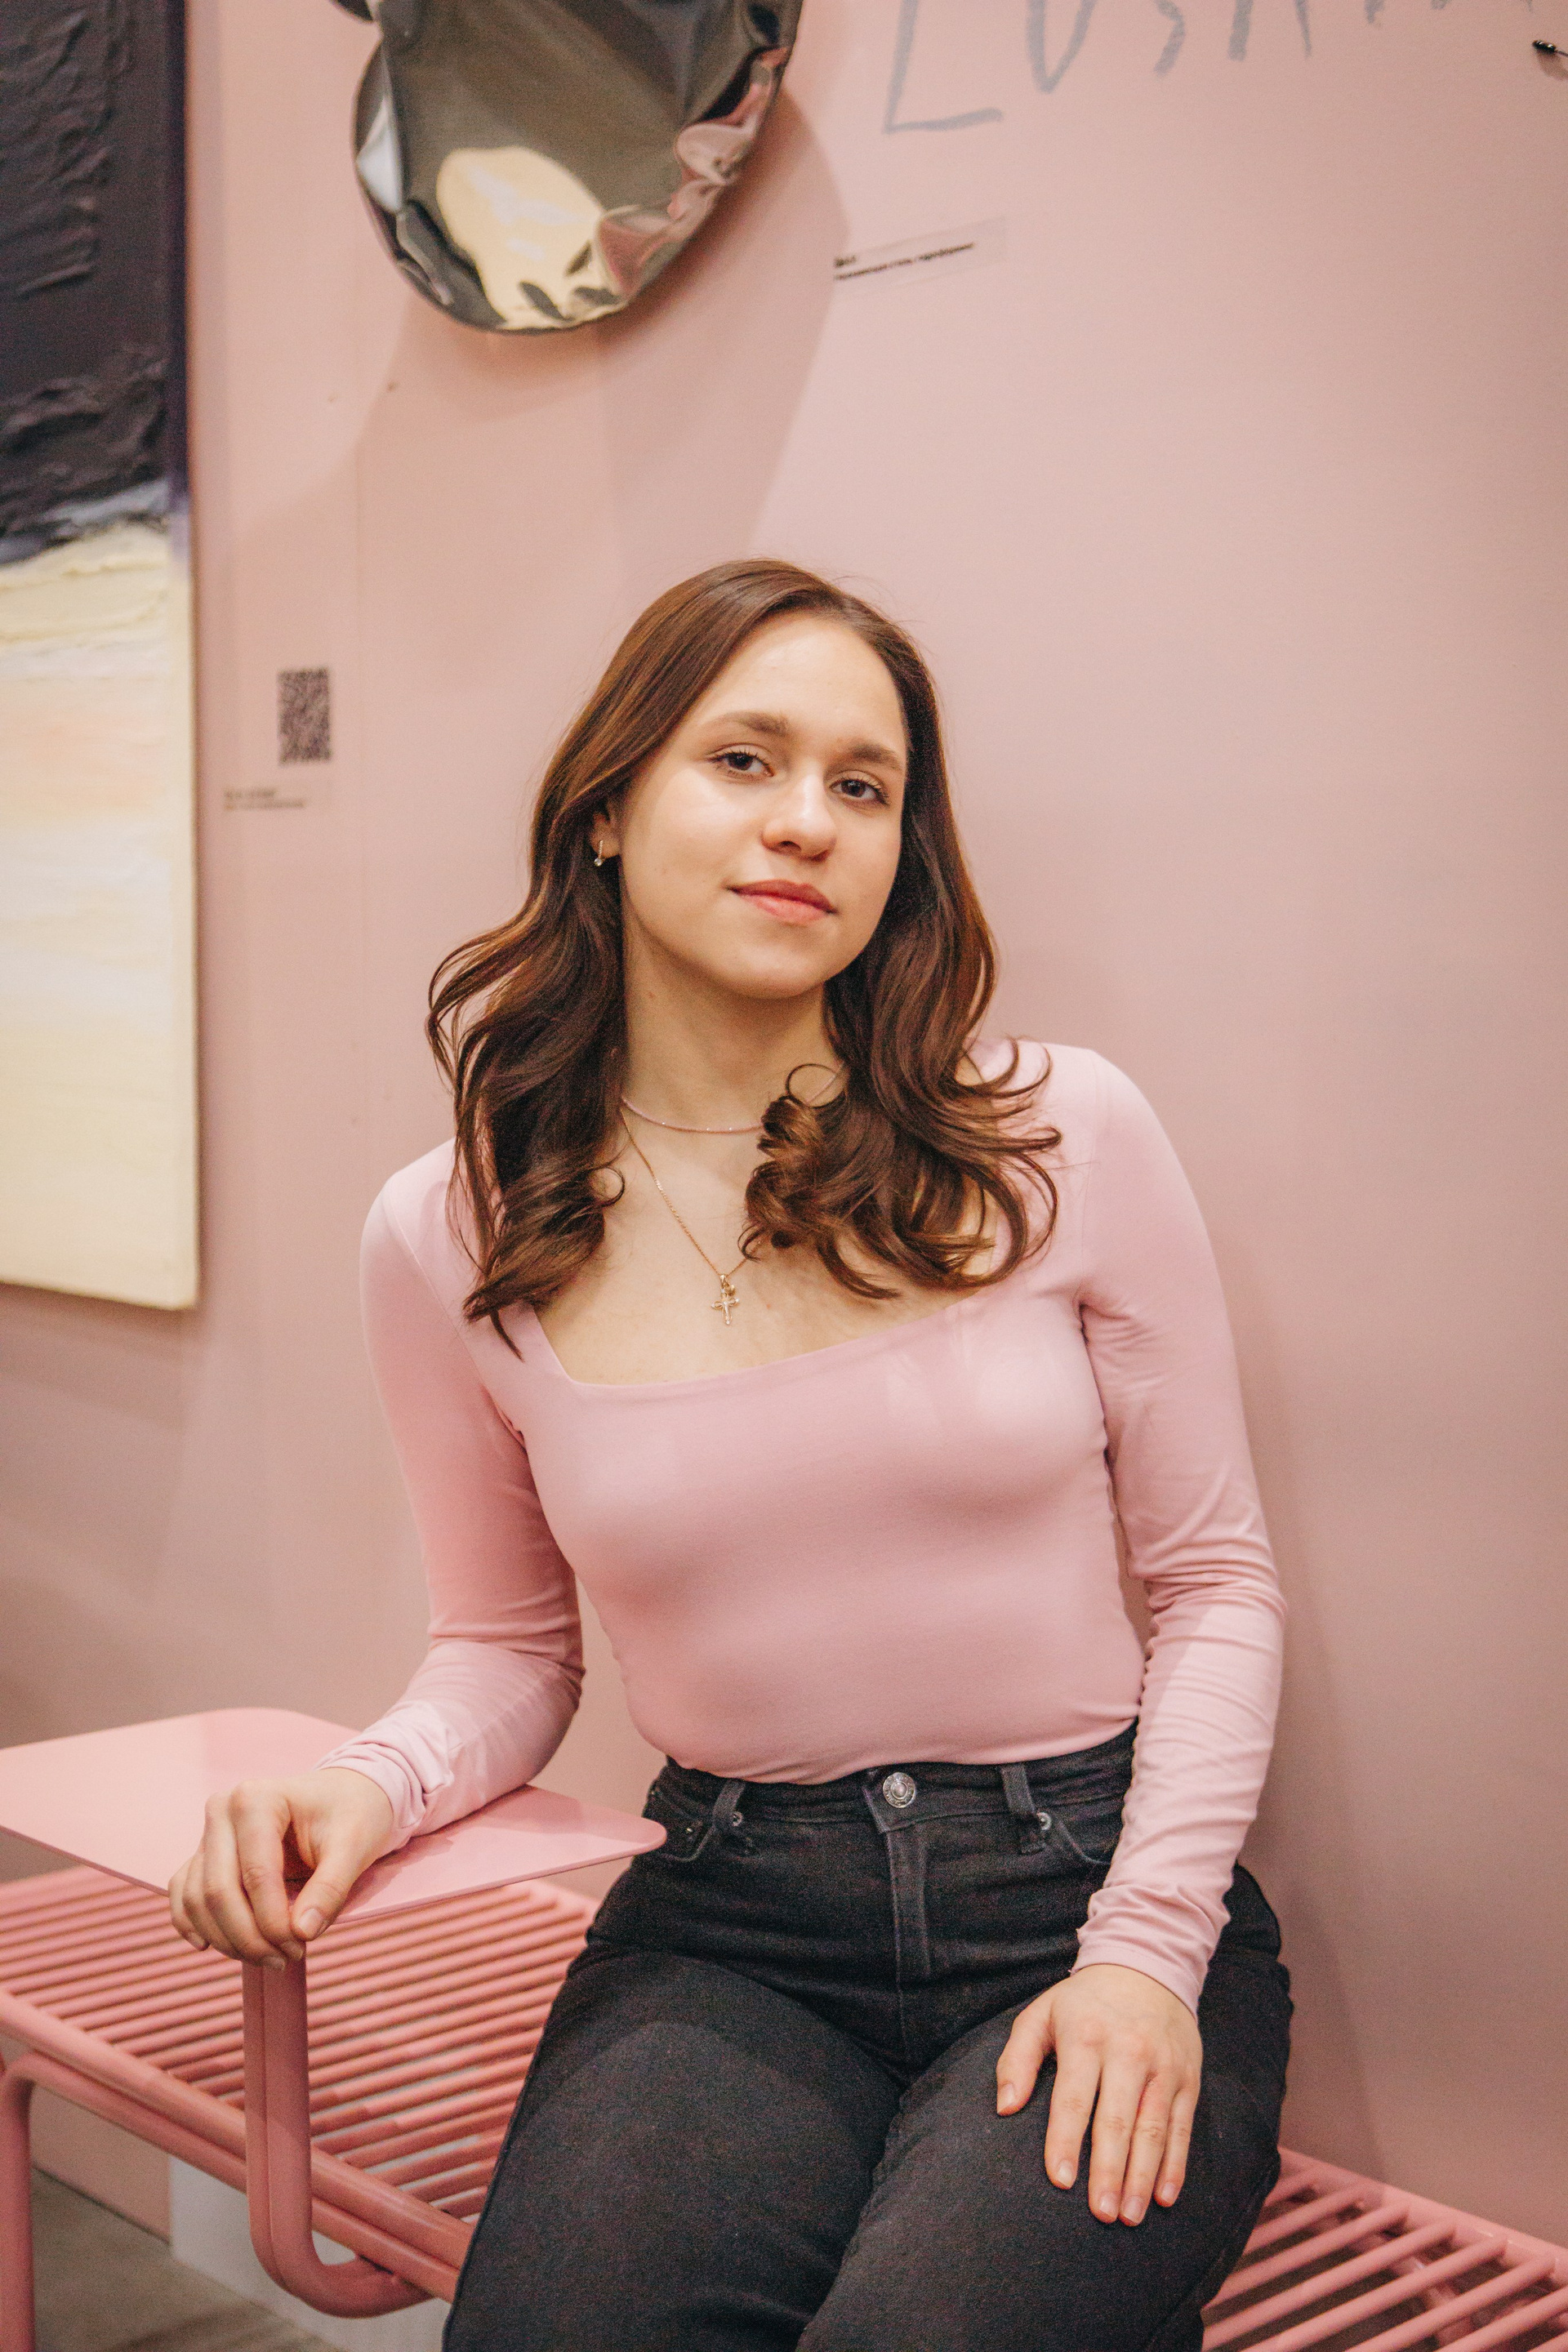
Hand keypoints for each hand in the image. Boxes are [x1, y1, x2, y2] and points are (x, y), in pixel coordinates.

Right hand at [167, 1769, 395, 1966]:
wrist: (344, 1795)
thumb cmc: (352, 1814)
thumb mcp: (355, 1846)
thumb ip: (331, 1889)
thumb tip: (302, 1933)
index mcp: (256, 1799)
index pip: (255, 1875)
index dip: (273, 1922)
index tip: (300, 1948)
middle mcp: (222, 1810)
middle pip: (218, 1891)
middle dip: (249, 1938)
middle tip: (284, 1961)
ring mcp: (208, 1832)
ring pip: (198, 1899)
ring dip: (227, 1939)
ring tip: (268, 1958)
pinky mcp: (204, 1853)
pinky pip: (185, 1894)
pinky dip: (193, 1924)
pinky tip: (211, 1946)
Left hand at [995, 1962, 1201, 2224]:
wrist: (1146, 1966)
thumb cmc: (1083, 2003)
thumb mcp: (1041, 2015)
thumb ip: (1017, 2059)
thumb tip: (1004, 2108)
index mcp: (1086, 2037)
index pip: (1074, 2097)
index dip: (1065, 2140)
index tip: (1059, 2181)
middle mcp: (1127, 2052)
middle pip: (1118, 2120)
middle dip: (1109, 2171)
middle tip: (1100, 2214)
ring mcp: (1162, 2067)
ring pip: (1153, 2129)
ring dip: (1142, 2177)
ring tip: (1129, 2216)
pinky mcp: (1187, 2077)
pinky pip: (1182, 2127)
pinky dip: (1175, 2165)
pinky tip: (1165, 2196)